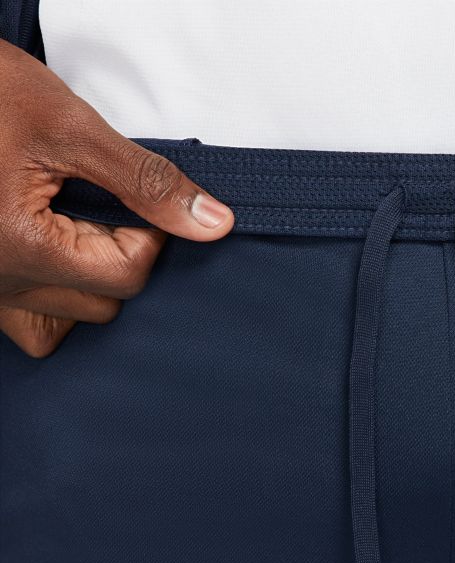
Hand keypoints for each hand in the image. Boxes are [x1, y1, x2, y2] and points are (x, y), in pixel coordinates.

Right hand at [0, 39, 233, 356]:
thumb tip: (214, 223)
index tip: (138, 200)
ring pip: (67, 324)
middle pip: (103, 305)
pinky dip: (53, 300)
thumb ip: (145, 181)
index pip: (127, 274)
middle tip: (104, 206)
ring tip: (76, 228)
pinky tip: (56, 255)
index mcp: (18, 247)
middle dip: (121, 258)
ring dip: (89, 285)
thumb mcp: (68, 125)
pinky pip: (29, 323)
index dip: (150, 235)